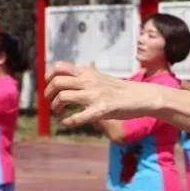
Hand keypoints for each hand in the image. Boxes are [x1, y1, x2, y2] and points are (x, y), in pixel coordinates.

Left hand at [45, 61, 161, 126]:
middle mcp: (88, 81)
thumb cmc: (121, 90)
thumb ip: (89, 74)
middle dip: (48, 94)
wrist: (141, 96)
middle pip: (57, 82)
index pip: (59, 67)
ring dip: (56, 107)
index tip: (50, 87)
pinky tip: (67, 123)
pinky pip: (78, 117)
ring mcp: (94, 95)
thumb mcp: (103, 77)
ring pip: (63, 97)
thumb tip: (81, 69)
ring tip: (60, 113)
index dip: (48, 77)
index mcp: (88, 73)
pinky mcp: (101, 109)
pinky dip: (68, 121)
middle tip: (52, 103)